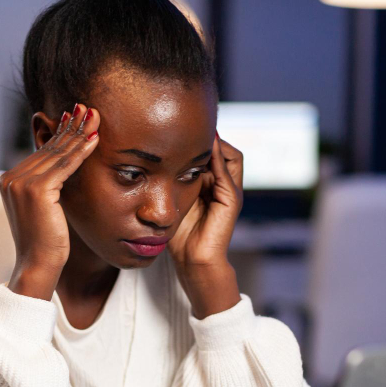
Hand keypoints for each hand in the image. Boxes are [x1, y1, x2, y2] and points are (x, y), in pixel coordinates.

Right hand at [0, 104, 99, 299]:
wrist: (39, 265)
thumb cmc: (47, 242)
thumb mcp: (45, 207)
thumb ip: (48, 185)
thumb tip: (64, 163)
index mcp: (10, 180)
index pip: (42, 152)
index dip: (61, 134)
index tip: (77, 117)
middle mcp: (11, 178)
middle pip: (49, 148)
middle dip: (71, 127)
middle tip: (89, 108)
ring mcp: (21, 183)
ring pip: (57, 153)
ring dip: (79, 133)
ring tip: (95, 117)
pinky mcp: (36, 190)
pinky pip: (64, 166)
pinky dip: (81, 151)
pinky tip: (95, 139)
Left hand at [167, 133, 243, 268]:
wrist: (192, 261)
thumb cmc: (179, 236)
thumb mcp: (173, 200)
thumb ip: (170, 181)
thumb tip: (153, 161)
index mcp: (212, 185)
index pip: (214, 153)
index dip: (201, 140)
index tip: (180, 130)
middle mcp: (224, 185)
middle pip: (226, 149)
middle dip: (211, 136)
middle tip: (190, 126)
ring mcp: (230, 192)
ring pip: (232, 155)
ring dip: (216, 143)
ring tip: (198, 134)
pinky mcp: (232, 200)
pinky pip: (227, 170)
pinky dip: (217, 156)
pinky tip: (202, 147)